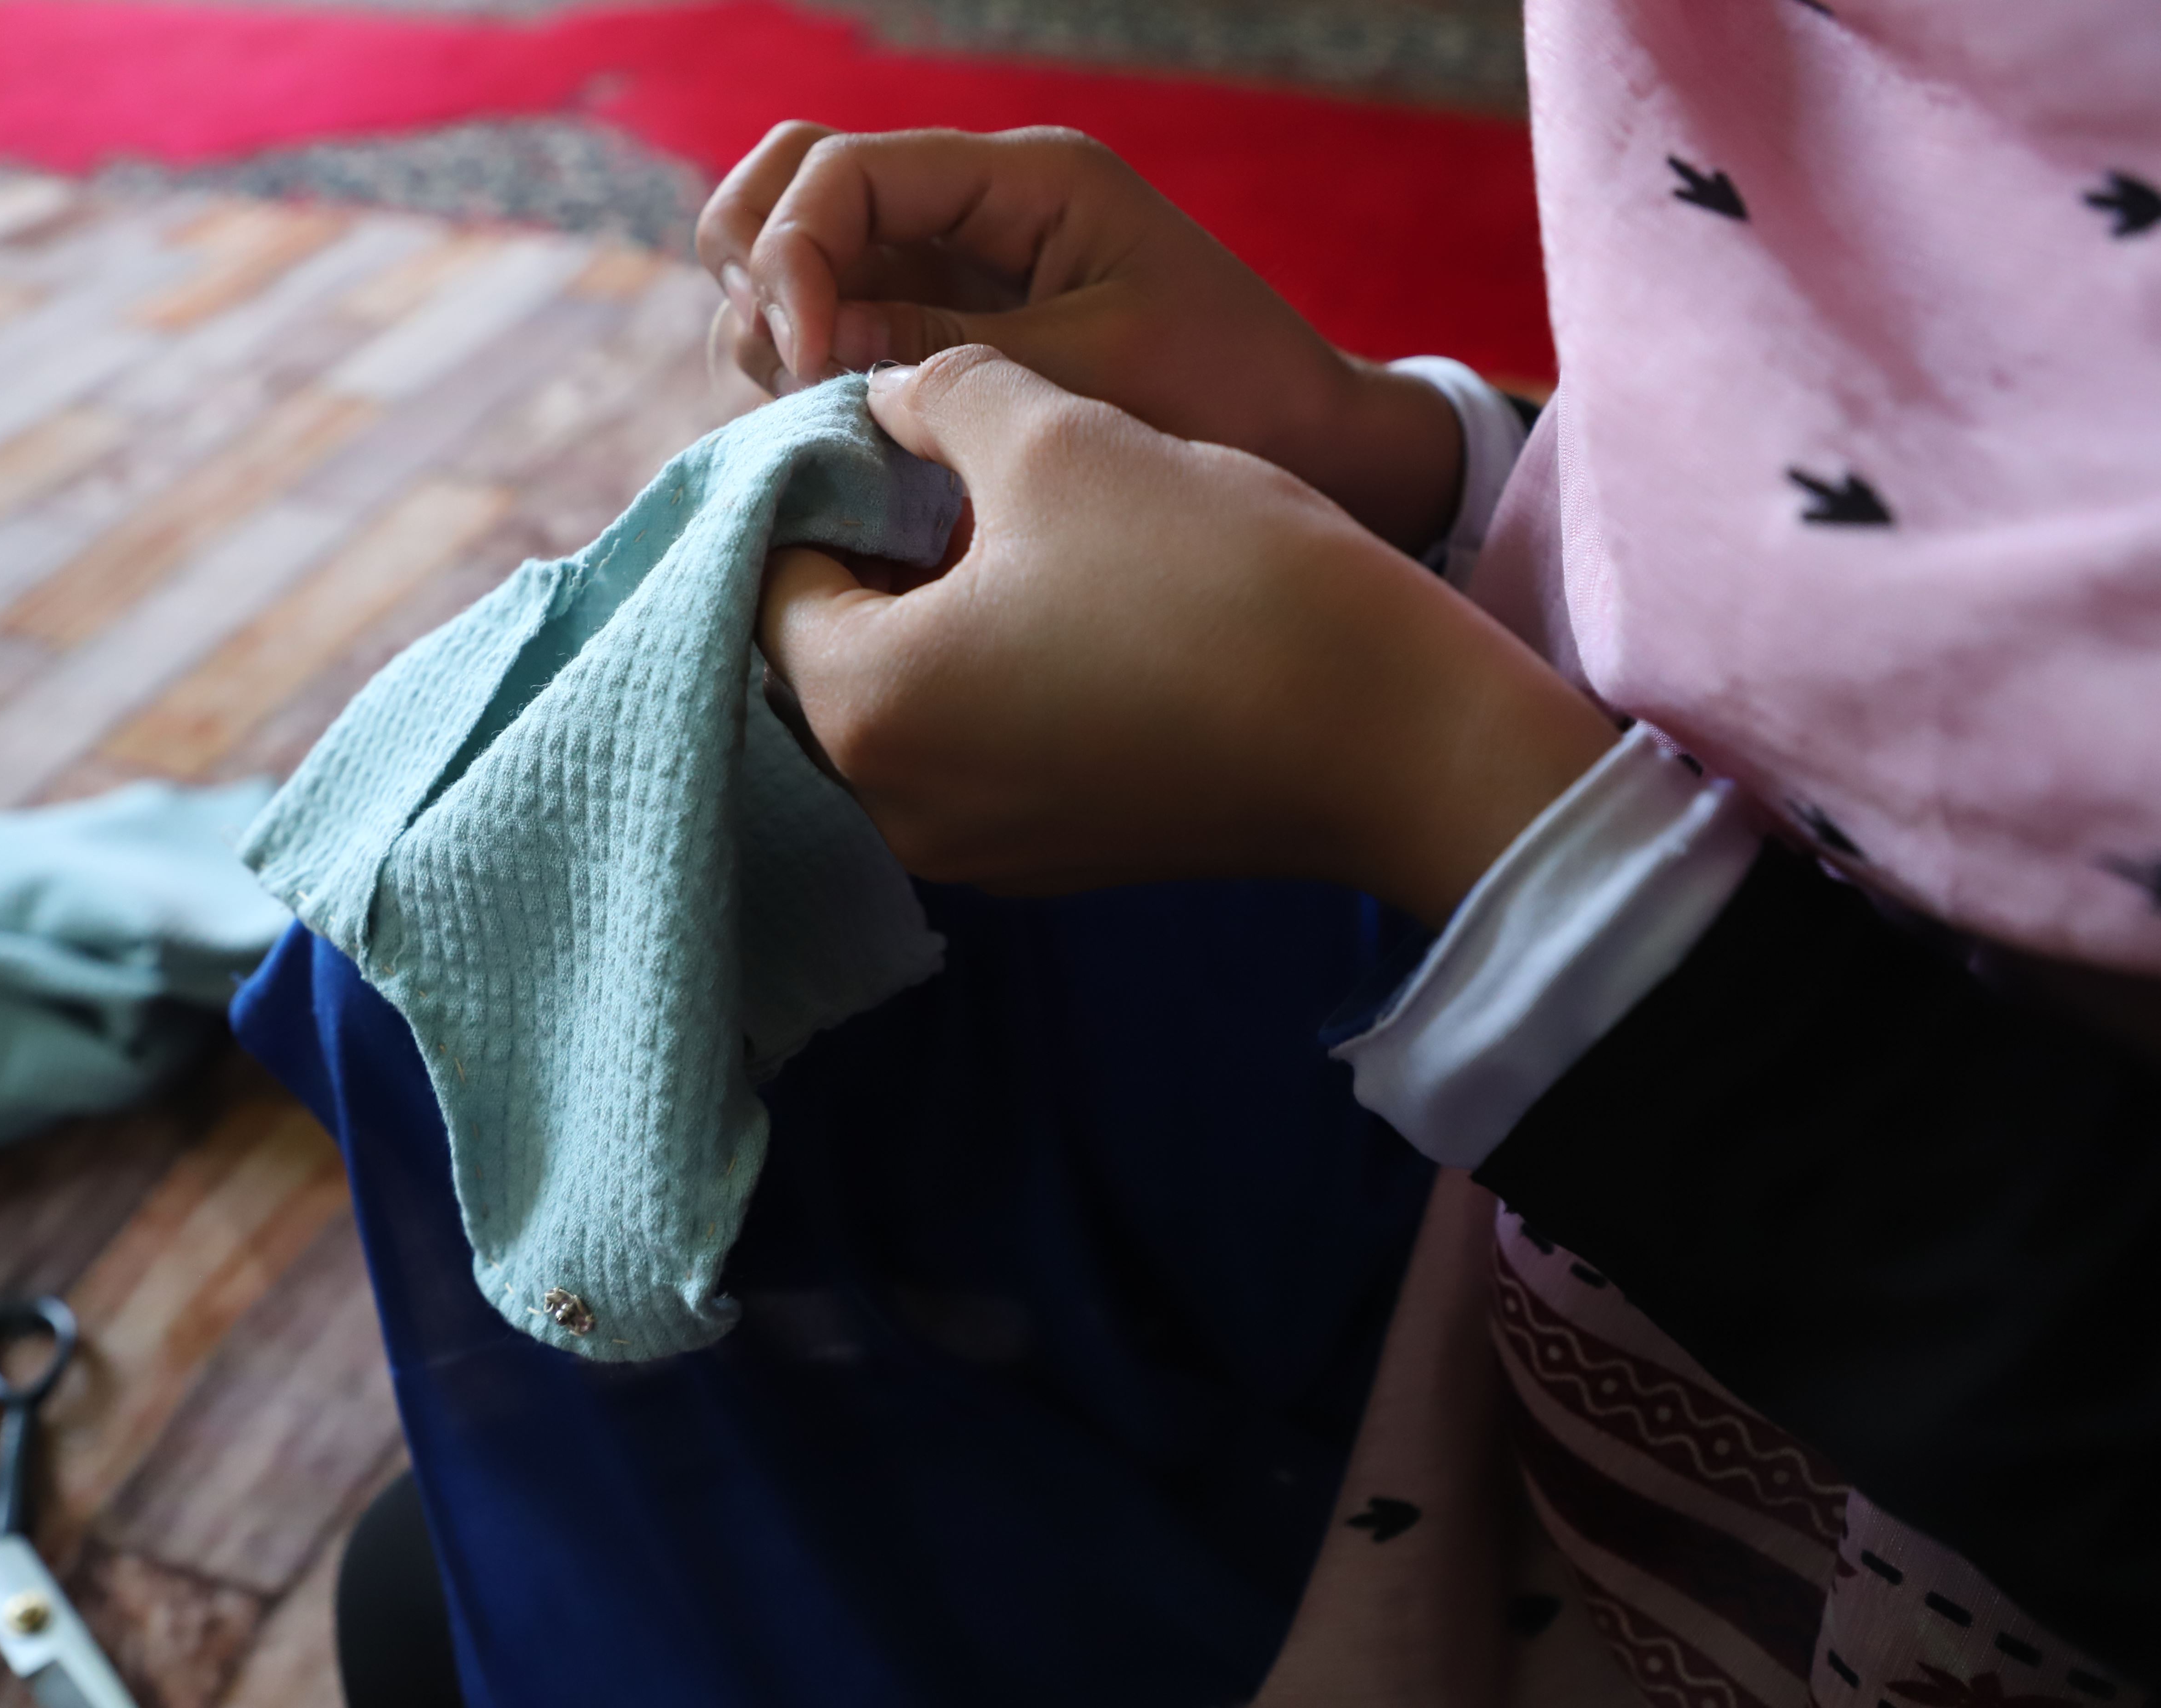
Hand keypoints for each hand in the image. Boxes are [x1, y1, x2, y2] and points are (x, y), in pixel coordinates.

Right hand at [698, 123, 1464, 552]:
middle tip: (792, 373)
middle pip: (792, 180)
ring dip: (771, 323)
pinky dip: (805, 364)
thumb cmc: (1227, 400)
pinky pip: (834, 319)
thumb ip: (942, 353)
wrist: (1309, 446)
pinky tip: (839, 426)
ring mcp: (951, 264)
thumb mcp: (1087, 372)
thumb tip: (804, 346)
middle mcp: (975, 204)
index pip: (843, 170)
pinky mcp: (944, 328)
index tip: (804, 363)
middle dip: (759, 267)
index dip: (794, 257)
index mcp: (1025, 179)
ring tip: (818, 409)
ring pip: (796, 252)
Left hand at [758, 349, 1615, 924]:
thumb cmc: (1213, 574)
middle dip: (865, 556)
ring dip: (926, 616)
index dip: (811, 486)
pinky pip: (972, 756)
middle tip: (935, 470)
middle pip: (821, 654)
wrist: (1393, 729)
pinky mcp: (1050, 859)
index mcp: (862, 707)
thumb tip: (885, 395)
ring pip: (899, 706)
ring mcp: (972, 850)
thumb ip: (937, 396)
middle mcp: (892, 807)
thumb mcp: (1055, 435)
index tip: (872, 431)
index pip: (767, 580)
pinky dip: (987, 681)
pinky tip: (1063, 607)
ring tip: (1003, 528)